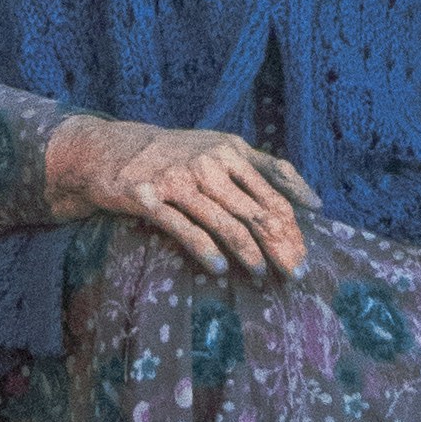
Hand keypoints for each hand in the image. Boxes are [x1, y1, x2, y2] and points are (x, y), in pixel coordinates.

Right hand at [45, 114, 318, 278]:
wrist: (111, 150)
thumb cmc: (176, 155)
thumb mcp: (219, 147)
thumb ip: (260, 168)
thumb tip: (309, 200)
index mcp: (231, 149)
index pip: (275, 189)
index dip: (293, 224)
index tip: (305, 252)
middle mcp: (209, 161)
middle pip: (256, 209)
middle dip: (280, 244)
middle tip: (294, 273)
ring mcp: (180, 179)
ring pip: (226, 221)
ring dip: (249, 252)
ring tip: (263, 274)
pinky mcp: (151, 198)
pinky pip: (186, 229)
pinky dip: (207, 251)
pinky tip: (221, 269)